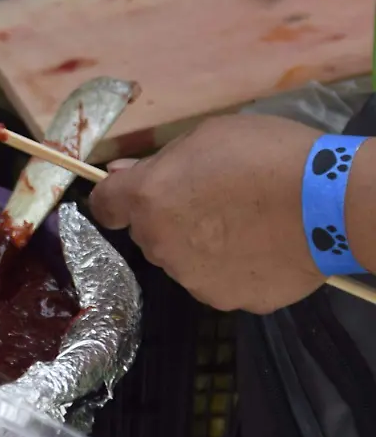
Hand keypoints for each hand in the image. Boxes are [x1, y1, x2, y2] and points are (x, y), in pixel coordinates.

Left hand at [88, 114, 325, 313]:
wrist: (332, 203)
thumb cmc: (267, 155)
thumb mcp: (208, 136)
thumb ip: (161, 161)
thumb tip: (125, 174)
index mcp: (148, 199)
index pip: (104, 206)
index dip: (116, 199)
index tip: (131, 195)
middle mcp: (160, 244)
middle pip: (150, 233)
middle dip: (171, 219)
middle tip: (216, 200)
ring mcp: (192, 278)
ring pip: (184, 260)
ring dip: (202, 246)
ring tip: (249, 224)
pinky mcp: (228, 300)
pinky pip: (221, 281)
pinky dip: (235, 269)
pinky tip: (265, 248)